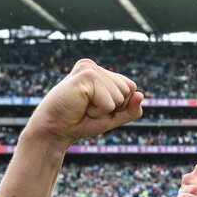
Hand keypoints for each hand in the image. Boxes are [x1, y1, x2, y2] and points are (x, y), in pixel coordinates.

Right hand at [24, 59, 142, 146]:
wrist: (55, 130)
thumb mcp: (113, 117)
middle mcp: (93, 66)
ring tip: (83, 107)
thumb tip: (141, 95)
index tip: (96, 107)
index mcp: (99, 72)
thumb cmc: (81, 122)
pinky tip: (81, 106)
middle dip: (113, 107)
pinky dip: (98, 111)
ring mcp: (89, 69)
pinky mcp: (86, 76)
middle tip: (88, 108)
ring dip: (104, 110)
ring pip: (120, 96)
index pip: (130, 87)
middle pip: (128, 89)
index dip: (119, 104)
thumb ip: (131, 109)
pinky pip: (109, 102)